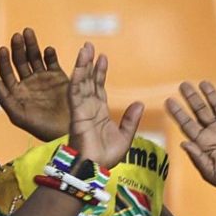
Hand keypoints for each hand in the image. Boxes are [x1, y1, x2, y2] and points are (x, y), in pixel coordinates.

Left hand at [0, 28, 70, 139]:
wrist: (67, 132)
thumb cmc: (40, 128)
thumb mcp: (18, 116)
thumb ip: (4, 97)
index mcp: (16, 91)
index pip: (6, 71)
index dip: (3, 59)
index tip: (3, 49)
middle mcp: (28, 83)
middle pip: (20, 60)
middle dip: (18, 47)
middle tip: (17, 35)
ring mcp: (43, 79)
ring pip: (35, 57)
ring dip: (31, 45)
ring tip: (28, 32)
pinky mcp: (59, 77)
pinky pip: (52, 62)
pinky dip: (50, 55)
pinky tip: (48, 50)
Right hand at [66, 46, 142, 169]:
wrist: (95, 169)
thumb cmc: (106, 158)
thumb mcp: (125, 137)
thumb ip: (131, 120)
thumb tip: (139, 103)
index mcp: (99, 113)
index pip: (98, 87)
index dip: (100, 72)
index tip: (103, 57)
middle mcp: (89, 108)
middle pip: (88, 80)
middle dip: (88, 63)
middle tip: (89, 46)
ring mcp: (82, 110)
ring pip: (81, 82)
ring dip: (82, 65)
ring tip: (85, 48)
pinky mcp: (77, 113)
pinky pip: (76, 92)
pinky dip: (77, 77)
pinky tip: (80, 65)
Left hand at [166, 81, 215, 196]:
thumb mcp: (211, 172)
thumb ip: (197, 157)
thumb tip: (182, 143)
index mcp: (205, 143)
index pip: (188, 124)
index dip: (178, 113)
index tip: (168, 101)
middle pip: (201, 111)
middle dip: (192, 98)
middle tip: (183, 85)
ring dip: (212, 94)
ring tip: (203, 83)